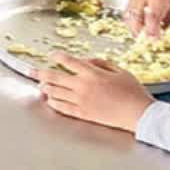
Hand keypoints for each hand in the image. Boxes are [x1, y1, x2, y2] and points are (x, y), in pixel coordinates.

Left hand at [34, 54, 154, 133]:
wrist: (139, 114)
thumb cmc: (132, 91)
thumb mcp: (120, 70)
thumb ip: (100, 63)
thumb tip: (86, 61)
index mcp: (92, 73)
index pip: (68, 62)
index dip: (57, 57)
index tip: (51, 55)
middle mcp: (83, 86)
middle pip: (55, 77)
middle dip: (40, 73)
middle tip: (30, 70)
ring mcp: (81, 101)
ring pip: (56, 93)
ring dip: (46, 88)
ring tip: (40, 85)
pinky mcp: (83, 114)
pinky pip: (63, 108)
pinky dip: (54, 103)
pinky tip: (50, 100)